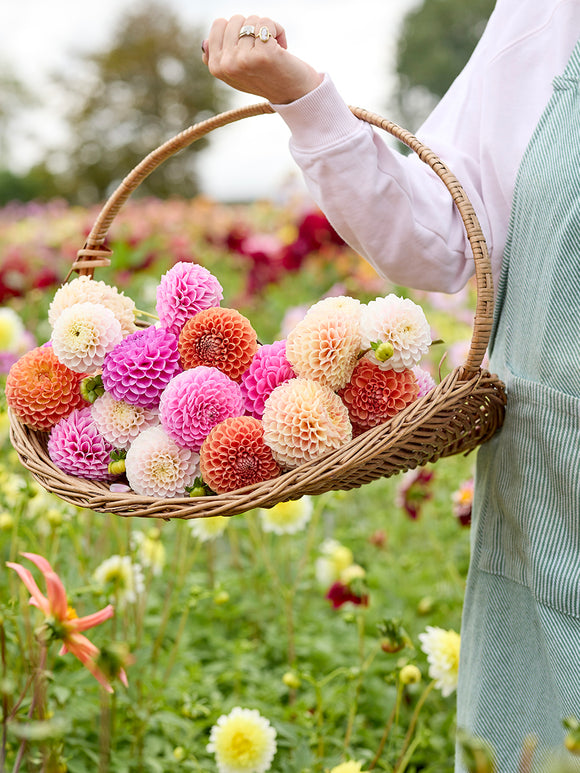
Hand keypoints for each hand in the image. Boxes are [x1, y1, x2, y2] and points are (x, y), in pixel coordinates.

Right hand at [201, 15, 322, 103]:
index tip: (249, 48)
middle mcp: (226, 65)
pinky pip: (266, 22)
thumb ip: (221, 56)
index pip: (219, 24)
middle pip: (235, 19)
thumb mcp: (238, 70)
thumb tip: (205, 43)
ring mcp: (242, 61)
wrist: (295, 94)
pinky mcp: (261, 55)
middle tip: (263, 50)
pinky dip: (278, 29)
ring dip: (267, 30)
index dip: (238, 30)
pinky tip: (282, 48)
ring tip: (273, 50)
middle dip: (252, 28)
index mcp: (216, 67)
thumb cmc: (267, 78)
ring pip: (252, 20)